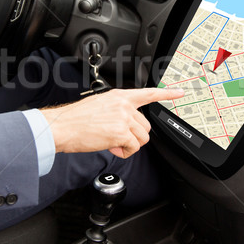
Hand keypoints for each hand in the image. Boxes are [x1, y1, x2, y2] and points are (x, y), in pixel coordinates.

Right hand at [40, 88, 184, 158]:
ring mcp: (123, 118)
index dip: (167, 93)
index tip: (180, 92)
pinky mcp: (121, 133)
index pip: (148, 93)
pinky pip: (133, 148)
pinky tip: (112, 147)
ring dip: (129, 145)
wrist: (63, 126)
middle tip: (118, 138)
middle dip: (135, 136)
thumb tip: (125, 124)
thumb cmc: (76, 119)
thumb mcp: (99, 105)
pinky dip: (124, 152)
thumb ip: (117, 110)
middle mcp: (124, 105)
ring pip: (142, 138)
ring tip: (113, 143)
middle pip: (146, 126)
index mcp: (119, 96)